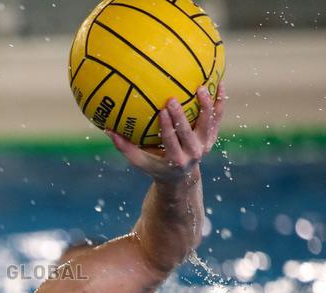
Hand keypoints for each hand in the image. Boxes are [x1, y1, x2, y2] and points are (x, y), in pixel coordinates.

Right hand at [106, 82, 225, 184]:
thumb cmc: (155, 165)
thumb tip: (106, 130)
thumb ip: (125, 147)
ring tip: (199, 87)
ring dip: (205, 105)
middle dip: (181, 115)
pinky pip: (217, 118)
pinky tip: (219, 84)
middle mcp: (194, 153)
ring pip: (207, 123)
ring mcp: (205, 145)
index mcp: (175, 160)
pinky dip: (219, 102)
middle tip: (173, 99)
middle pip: (189, 132)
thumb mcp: (140, 161)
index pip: (171, 141)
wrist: (181, 176)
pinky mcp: (212, 137)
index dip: (168, 127)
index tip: (162, 111)